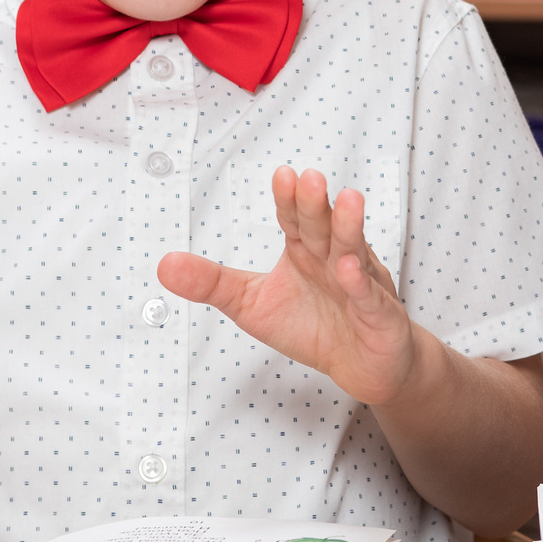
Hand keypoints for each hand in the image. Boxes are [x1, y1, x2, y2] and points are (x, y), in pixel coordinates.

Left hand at [158, 167, 423, 405]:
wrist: (362, 366)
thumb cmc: (311, 326)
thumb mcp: (251, 304)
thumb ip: (212, 283)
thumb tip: (163, 264)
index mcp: (305, 251)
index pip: (295, 219)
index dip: (289, 199)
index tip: (283, 175)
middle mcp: (334, 259)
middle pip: (323, 228)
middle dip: (316, 205)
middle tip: (310, 178)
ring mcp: (360, 283)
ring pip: (354, 251)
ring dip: (349, 227)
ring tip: (347, 201)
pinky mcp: (378, 315)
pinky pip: (368, 297)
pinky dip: (360, 283)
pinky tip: (349, 268)